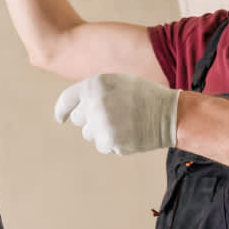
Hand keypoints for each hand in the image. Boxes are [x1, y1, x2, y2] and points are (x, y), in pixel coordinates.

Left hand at [54, 73, 179, 154]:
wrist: (167, 113)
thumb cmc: (141, 95)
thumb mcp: (115, 82)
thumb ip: (94, 92)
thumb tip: (75, 111)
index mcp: (93, 85)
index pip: (67, 99)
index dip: (62, 110)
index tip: (61, 119)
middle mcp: (93, 104)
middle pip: (79, 119)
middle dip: (90, 119)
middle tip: (111, 115)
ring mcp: (101, 124)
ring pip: (90, 134)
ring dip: (101, 131)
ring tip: (122, 122)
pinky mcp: (110, 142)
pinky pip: (102, 146)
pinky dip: (111, 143)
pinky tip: (127, 133)